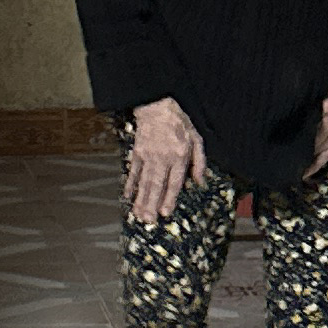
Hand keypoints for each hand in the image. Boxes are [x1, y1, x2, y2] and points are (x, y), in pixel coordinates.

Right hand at [124, 97, 207, 225]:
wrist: (156, 107)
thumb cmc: (179, 123)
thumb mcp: (197, 140)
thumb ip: (199, 162)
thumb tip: (200, 182)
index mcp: (179, 156)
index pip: (174, 181)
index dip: (169, 198)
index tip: (165, 213)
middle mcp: (162, 158)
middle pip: (156, 185)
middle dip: (151, 204)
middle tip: (148, 220)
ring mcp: (148, 156)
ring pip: (144, 181)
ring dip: (140, 199)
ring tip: (137, 214)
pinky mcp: (138, 153)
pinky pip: (133, 171)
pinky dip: (129, 184)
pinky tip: (127, 196)